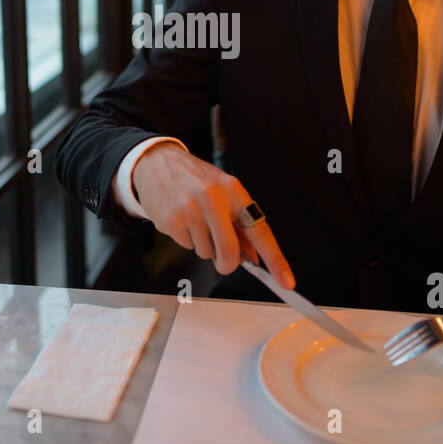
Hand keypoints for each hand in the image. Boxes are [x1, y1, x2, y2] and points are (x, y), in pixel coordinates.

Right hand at [131, 142, 294, 288]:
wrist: (157, 163)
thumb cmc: (194, 178)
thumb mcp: (223, 191)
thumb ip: (240, 222)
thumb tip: (254, 255)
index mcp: (233, 190)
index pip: (260, 231)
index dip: (275, 259)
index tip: (286, 281)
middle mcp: (213, 199)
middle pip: (229, 252)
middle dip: (227, 263)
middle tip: (223, 260)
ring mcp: (190, 210)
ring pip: (206, 252)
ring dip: (204, 245)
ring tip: (195, 221)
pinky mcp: (171, 221)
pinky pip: (187, 246)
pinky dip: (186, 239)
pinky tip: (182, 220)